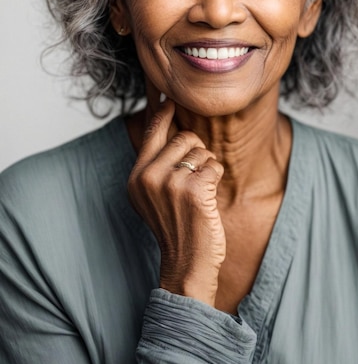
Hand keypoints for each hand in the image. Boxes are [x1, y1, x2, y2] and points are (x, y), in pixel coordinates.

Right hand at [127, 99, 225, 306]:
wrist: (186, 264)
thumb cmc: (175, 226)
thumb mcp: (152, 194)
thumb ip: (155, 163)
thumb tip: (165, 121)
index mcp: (136, 176)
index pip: (152, 132)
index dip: (164, 112)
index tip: (171, 99)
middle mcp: (148, 176)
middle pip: (183, 137)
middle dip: (196, 151)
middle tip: (194, 175)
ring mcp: (170, 183)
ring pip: (201, 151)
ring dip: (207, 167)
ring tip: (198, 192)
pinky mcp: (194, 190)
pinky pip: (214, 165)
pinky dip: (216, 178)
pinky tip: (207, 198)